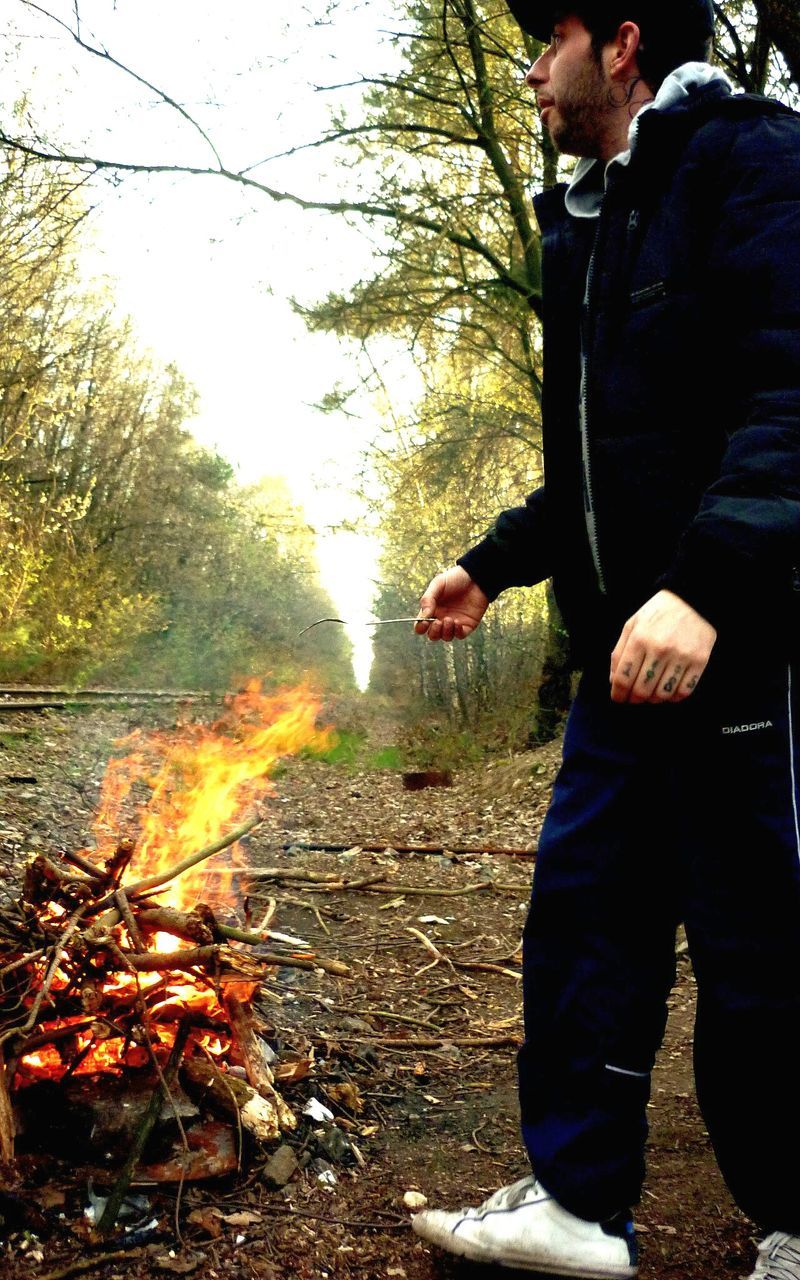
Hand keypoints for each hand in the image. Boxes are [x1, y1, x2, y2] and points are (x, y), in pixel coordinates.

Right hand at [414, 566, 489, 640]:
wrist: (476, 577)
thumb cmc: (455, 578)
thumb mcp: (438, 584)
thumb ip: (428, 599)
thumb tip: (424, 616)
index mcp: (432, 610)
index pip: (421, 625)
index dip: (420, 627)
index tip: (425, 622)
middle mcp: (442, 618)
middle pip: (433, 635)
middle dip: (434, 632)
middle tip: (438, 622)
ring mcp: (454, 623)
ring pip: (446, 637)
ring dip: (445, 632)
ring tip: (449, 619)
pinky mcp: (468, 624)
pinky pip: (460, 635)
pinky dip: (457, 632)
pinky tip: (457, 622)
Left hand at [609, 589, 716, 703]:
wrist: (692, 600)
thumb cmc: (658, 613)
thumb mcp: (632, 625)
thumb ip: (619, 652)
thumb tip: (613, 681)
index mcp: (639, 639)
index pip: (623, 678)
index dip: (618, 694)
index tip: (618, 698)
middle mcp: (659, 649)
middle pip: (642, 690)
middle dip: (634, 699)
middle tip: (634, 698)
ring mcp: (681, 656)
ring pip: (662, 694)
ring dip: (654, 699)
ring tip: (651, 694)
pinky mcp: (699, 661)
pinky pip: (684, 691)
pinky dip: (674, 697)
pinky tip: (669, 692)